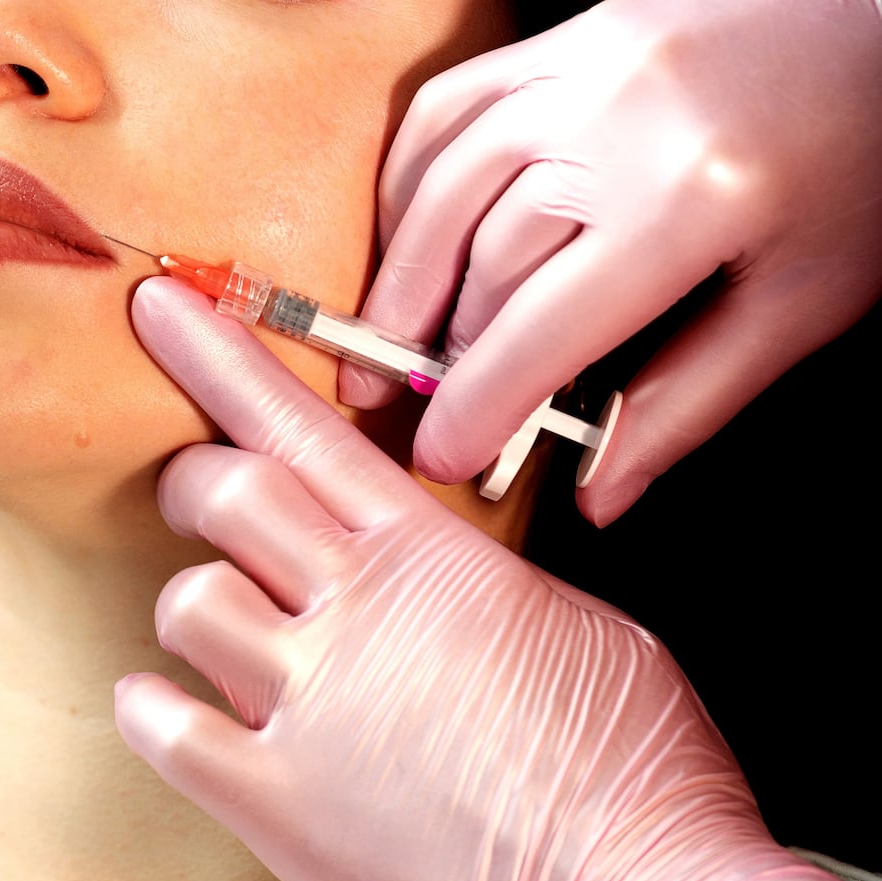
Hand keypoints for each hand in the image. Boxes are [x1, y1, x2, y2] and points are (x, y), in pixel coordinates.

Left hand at [116, 276, 851, 880]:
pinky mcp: (276, 800)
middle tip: (198, 492)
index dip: (219, 359)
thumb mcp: (576, 626)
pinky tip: (166, 704)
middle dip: (195, 479)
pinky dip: (151, 706)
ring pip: (185, 599)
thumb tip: (426, 575)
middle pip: (223, 492)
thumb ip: (474, 581)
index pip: (300, 427)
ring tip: (218, 624)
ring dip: (193, 601)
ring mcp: (309, 704)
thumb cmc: (635, 767)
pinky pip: (162, 725)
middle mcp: (355, 613)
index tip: (163, 310)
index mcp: (431, 557)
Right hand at [339, 0, 881, 525]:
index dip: (477, 406)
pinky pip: (447, 108)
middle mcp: (615, 122)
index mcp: (687, 200)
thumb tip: (600, 492)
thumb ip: (688, 401)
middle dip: (438, 352)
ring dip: (404, 275)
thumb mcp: (801, 302)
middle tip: (410, 407)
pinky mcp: (562, 36)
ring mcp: (578, 65)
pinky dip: (411, 183)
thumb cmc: (863, 164)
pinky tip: (412, 236)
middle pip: (481, 263)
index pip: (539, 331)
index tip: (439, 455)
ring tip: (387, 337)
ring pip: (442, 188)